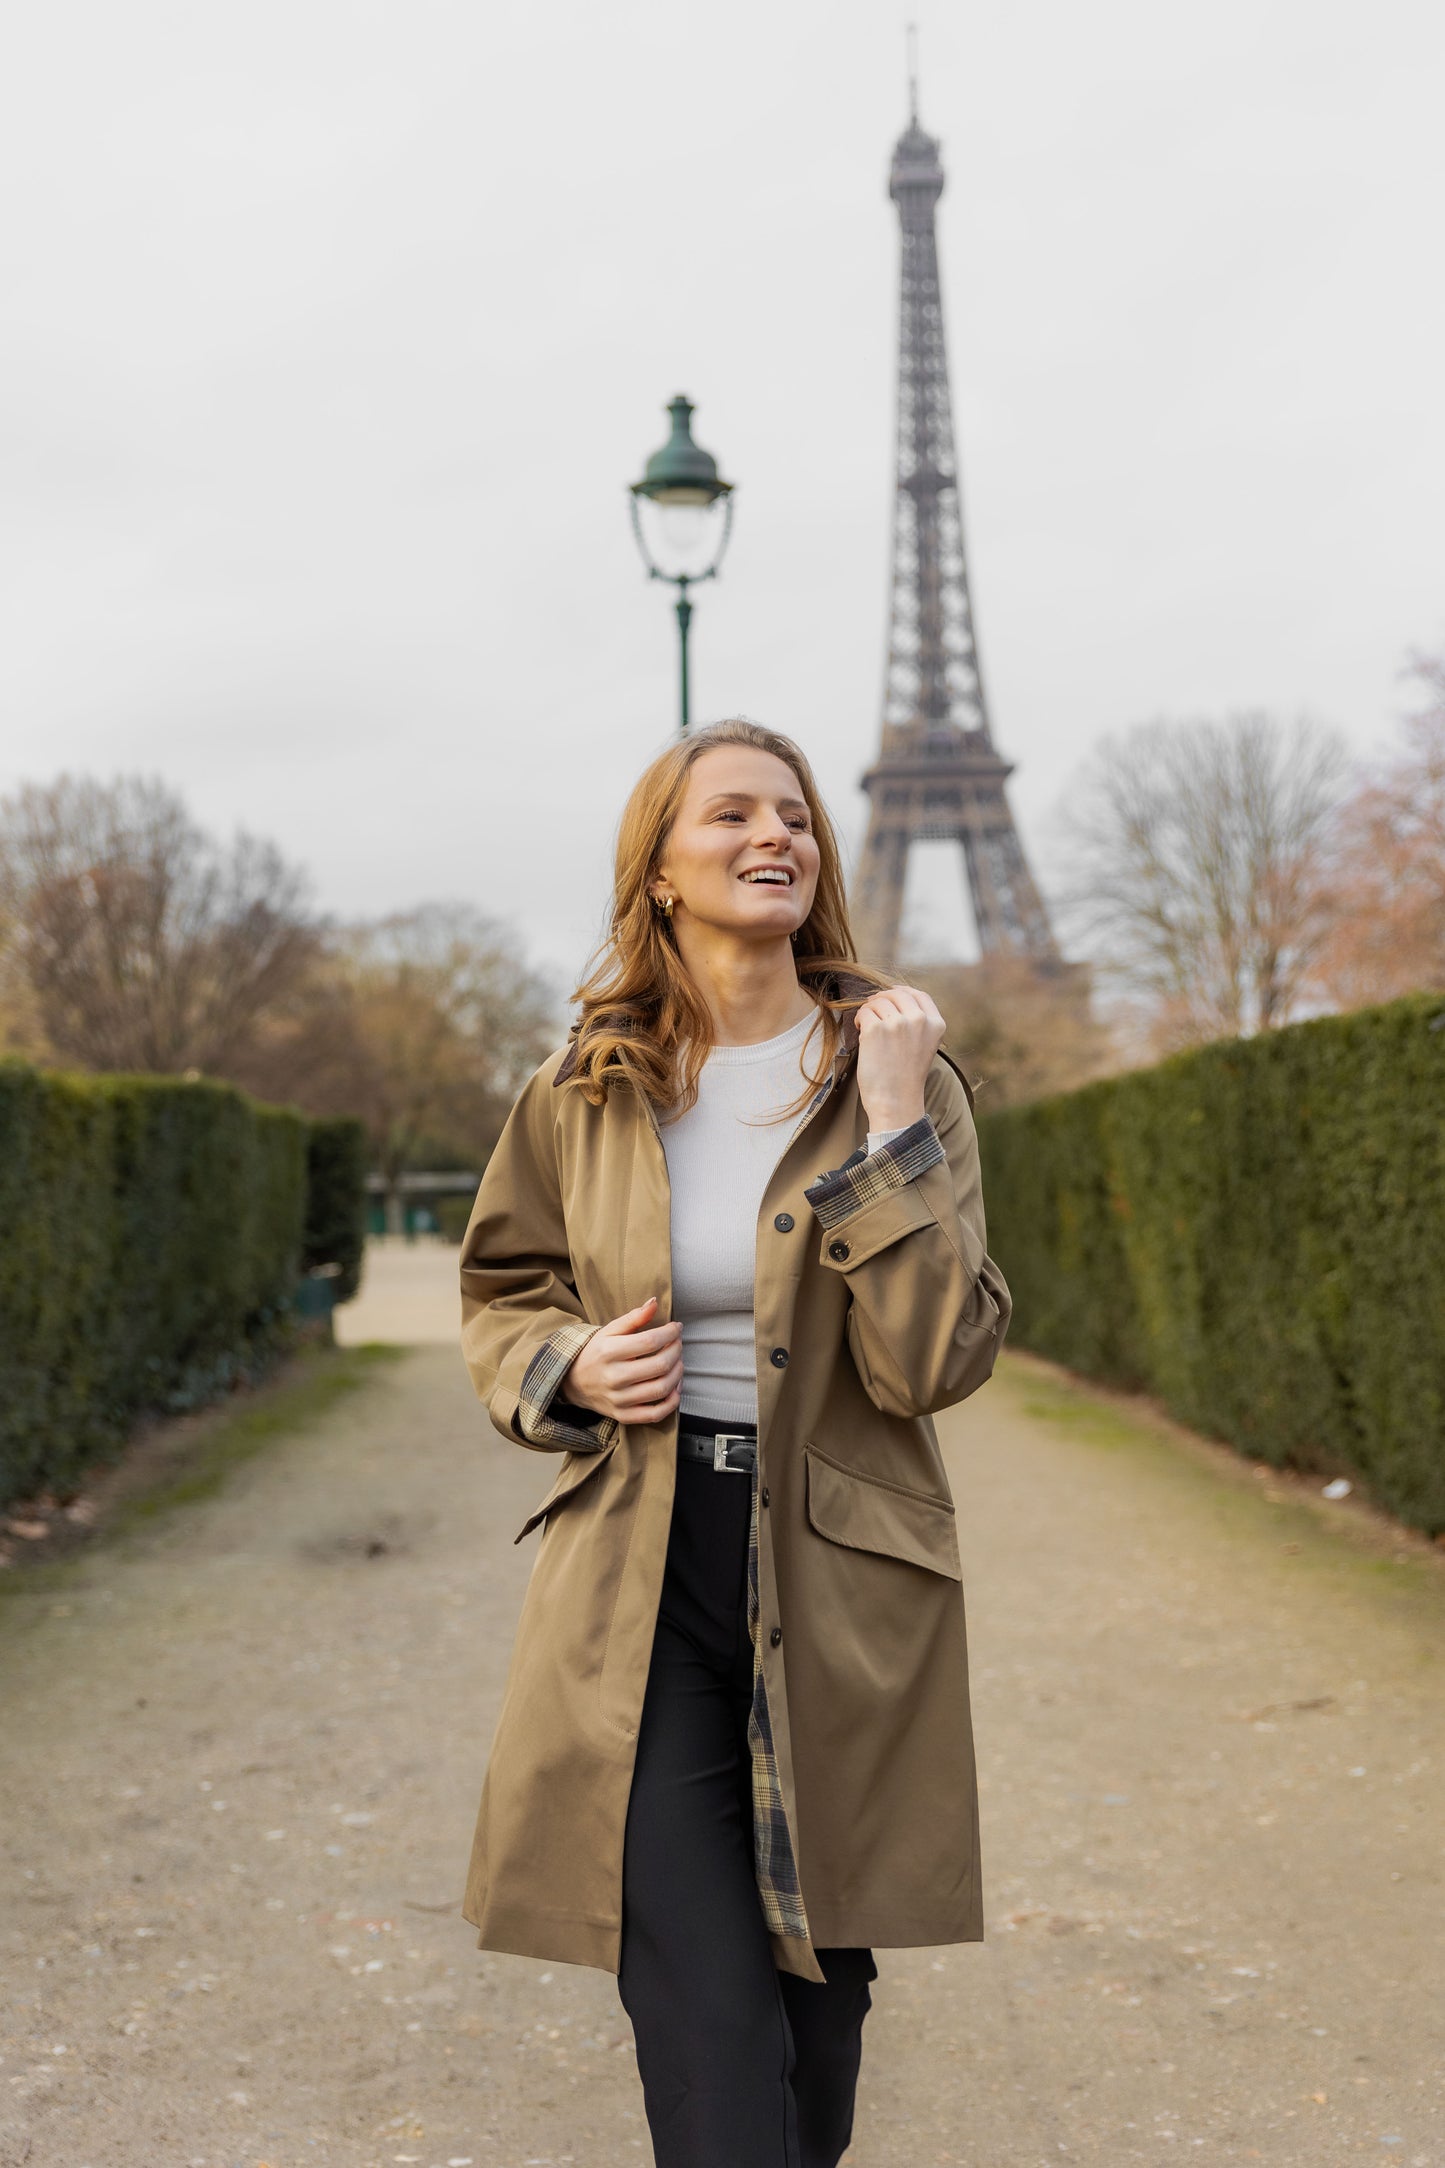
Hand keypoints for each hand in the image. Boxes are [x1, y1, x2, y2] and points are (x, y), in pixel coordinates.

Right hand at [561, 1296, 683, 1425]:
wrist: (572, 1382)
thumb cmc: (596, 1352)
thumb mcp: (609, 1331)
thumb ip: (633, 1317)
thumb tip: (654, 1302)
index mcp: (609, 1352)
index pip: (650, 1341)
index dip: (670, 1333)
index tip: (677, 1327)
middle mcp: (614, 1377)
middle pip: (660, 1365)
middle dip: (677, 1351)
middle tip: (677, 1344)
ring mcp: (619, 1399)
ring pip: (661, 1389)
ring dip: (678, 1374)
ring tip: (678, 1363)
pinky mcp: (623, 1415)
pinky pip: (655, 1414)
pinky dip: (671, 1403)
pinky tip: (675, 1388)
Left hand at [853, 984, 945, 1131]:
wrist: (896, 1102)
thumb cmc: (906, 1078)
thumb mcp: (925, 1046)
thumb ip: (918, 1023)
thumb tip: (896, 999)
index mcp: (935, 1024)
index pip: (919, 995)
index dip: (902, 991)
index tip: (890, 994)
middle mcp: (919, 1020)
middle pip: (896, 994)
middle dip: (881, 999)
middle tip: (872, 1010)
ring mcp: (897, 1023)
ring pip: (877, 1001)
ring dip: (869, 1010)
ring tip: (866, 1026)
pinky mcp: (875, 1029)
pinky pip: (864, 1012)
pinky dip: (859, 1019)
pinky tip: (860, 1031)